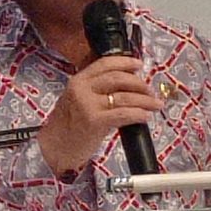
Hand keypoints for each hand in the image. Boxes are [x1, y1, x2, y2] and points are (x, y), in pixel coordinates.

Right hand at [39, 55, 163, 176]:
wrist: (55, 147)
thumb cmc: (69, 125)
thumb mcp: (78, 99)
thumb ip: (96, 89)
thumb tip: (128, 85)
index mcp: (79, 80)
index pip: (105, 63)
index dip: (125, 62)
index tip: (140, 65)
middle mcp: (82, 89)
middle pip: (118, 78)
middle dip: (139, 84)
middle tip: (150, 92)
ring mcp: (88, 104)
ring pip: (124, 97)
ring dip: (145, 100)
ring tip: (155, 105)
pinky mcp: (94, 121)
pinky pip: (123, 114)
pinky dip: (138, 114)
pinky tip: (146, 116)